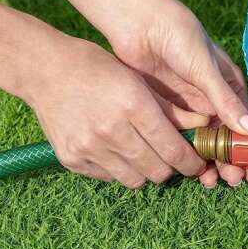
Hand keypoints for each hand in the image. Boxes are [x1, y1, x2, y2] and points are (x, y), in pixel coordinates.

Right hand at [23, 36, 209, 187]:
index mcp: (133, 105)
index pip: (173, 150)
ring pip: (134, 180)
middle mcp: (111, 130)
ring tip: (142, 153)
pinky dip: (117, 169)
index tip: (197, 163)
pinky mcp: (72, 159)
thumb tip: (204, 127)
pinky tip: (114, 149)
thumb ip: (171, 109)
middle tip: (171, 158)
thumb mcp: (136, 79)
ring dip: (144, 171)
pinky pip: (108, 177)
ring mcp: (89, 148)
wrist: (44, 71)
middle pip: (157, 171)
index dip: (191, 162)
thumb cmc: (95, 68)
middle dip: (171, 168)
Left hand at [108, 0, 247, 187]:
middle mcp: (210, 99)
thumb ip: (226, 101)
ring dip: (207, 163)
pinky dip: (183, 153)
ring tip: (207, 180)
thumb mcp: (205, 69)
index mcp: (228, 86)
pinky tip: (184, 168)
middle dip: (230, 162)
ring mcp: (187, 106)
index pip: (245, 125)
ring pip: (202, 143)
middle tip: (230, 181)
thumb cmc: (179, 35)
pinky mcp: (164, 109)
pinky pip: (177, 136)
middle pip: (225, 140)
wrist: (138, 21)